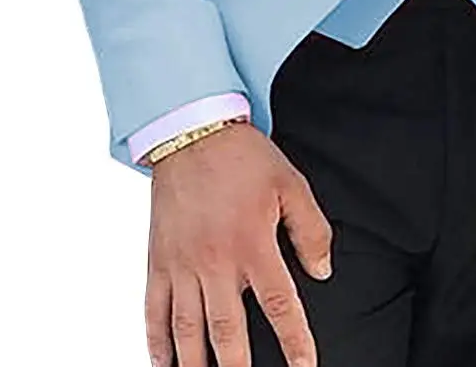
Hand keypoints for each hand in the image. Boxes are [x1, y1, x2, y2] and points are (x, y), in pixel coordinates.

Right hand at [145, 121, 331, 366]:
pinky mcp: (158, 259)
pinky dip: (156, 342)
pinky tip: (163, 364)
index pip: (279, 306)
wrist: (192, 131)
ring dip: (196, 364)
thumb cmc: (244, 157)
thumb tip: (321, 271)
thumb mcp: (291, 184)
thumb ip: (311, 230)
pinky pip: (153, 310)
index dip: (294, 342)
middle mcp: (216, 262)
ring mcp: (183, 264)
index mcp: (253, 244)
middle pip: (228, 333)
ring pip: (188, 330)